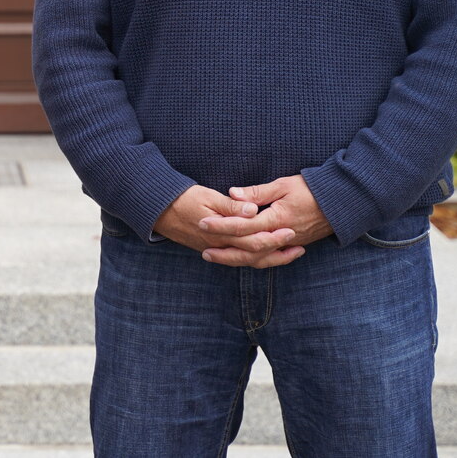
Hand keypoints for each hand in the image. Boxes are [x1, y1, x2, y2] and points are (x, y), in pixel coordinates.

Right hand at [154, 185, 301, 267]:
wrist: (158, 210)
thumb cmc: (183, 199)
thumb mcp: (208, 196)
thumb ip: (232, 206)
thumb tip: (254, 210)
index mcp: (221, 233)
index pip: (253, 240)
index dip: (274, 237)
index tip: (292, 230)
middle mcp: (220, 246)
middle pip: (255, 255)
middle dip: (278, 251)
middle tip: (298, 245)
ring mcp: (216, 250)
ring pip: (248, 261)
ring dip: (271, 259)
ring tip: (290, 254)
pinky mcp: (214, 249)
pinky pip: (239, 259)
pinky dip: (256, 259)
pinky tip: (266, 254)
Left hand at [198, 175, 331, 266]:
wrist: (342, 203)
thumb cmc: (311, 189)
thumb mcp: (282, 185)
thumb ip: (256, 192)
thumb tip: (231, 193)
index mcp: (276, 219)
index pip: (243, 226)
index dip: (221, 225)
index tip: (202, 222)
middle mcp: (281, 236)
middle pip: (248, 250)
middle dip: (225, 252)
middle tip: (204, 251)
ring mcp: (288, 243)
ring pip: (259, 258)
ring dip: (236, 260)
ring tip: (217, 258)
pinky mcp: (293, 245)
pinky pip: (271, 258)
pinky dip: (255, 261)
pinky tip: (241, 260)